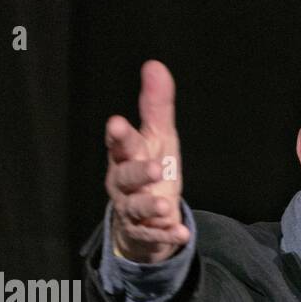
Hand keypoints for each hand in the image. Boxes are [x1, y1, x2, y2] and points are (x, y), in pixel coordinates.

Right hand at [104, 60, 188, 263]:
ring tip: (165, 206)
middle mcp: (123, 182)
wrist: (145, 218)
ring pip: (134, 207)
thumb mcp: (157, 138)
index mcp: (125, 155)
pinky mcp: (143, 233)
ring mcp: (131, 210)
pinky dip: (166, 236)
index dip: (119, 135)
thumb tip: (155, 65)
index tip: (118, 124)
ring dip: (149, 207)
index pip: (120, 143)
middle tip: (154, 167)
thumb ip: (156, 106)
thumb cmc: (149, 170)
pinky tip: (182, 234)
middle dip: (137, 171)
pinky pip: (153, 236)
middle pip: (125, 175)